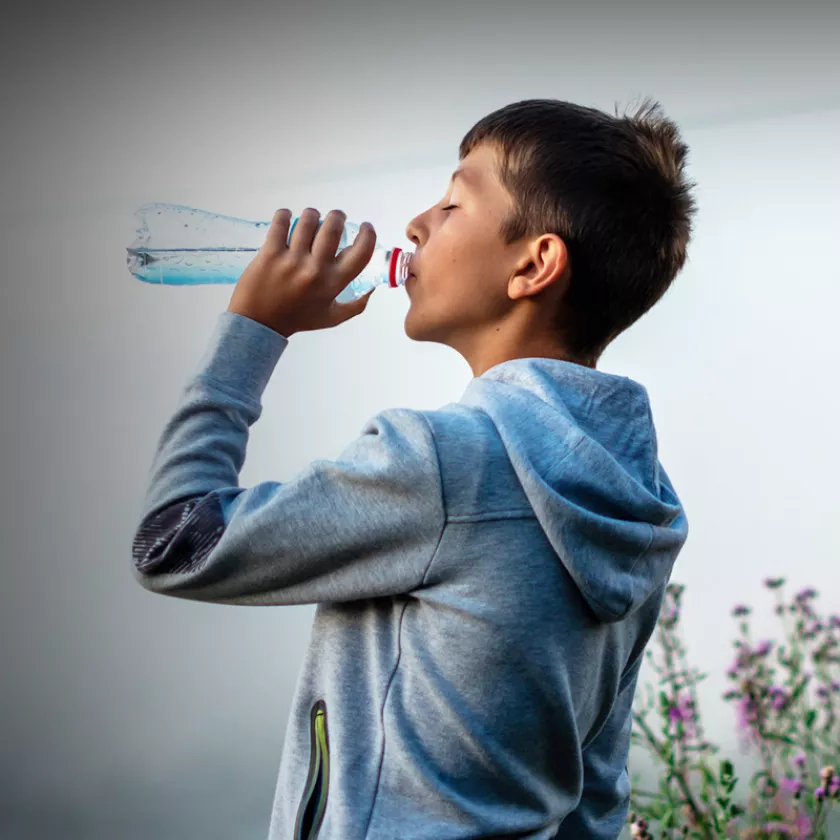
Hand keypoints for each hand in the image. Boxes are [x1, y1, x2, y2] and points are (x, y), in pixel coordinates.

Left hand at [227, 207, 376, 337]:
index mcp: (333, 283)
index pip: (361, 252)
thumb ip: (356, 305)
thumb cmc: (298, 319)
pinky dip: (285, 215)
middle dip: (337, 217)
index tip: (365, 227)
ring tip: (310, 219)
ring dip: (312, 215)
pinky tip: (287, 217)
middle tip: (334, 218)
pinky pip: (281, 222)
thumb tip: (373, 285)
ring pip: (308, 220)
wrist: (260, 324)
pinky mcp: (270, 252)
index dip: (368, 234)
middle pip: (333, 228)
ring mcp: (292, 259)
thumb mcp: (333, 318)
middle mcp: (316, 269)